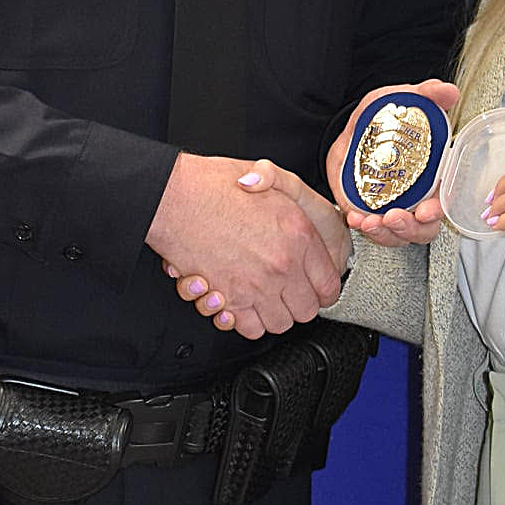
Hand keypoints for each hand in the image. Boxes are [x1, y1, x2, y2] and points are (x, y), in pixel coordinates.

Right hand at [147, 152, 343, 339]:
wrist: (174, 198)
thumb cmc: (212, 184)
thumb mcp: (268, 176)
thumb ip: (293, 194)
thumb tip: (305, 211)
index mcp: (299, 235)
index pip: (330, 283)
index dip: (323, 287)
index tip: (315, 285)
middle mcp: (282, 265)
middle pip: (307, 310)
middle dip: (298, 303)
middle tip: (288, 291)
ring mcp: (256, 286)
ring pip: (279, 324)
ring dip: (273, 313)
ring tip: (264, 297)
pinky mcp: (228, 300)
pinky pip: (249, 328)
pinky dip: (246, 320)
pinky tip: (243, 303)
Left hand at [324, 79, 458, 247]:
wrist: (350, 131)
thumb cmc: (383, 120)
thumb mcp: (402, 100)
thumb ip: (427, 94)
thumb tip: (449, 92)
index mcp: (432, 177)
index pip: (443, 202)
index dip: (438, 212)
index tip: (427, 211)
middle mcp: (416, 198)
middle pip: (422, 228)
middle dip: (409, 228)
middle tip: (393, 218)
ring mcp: (393, 208)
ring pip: (397, 235)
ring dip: (385, 233)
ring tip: (369, 222)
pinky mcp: (370, 213)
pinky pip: (371, 230)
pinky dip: (363, 228)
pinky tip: (354, 219)